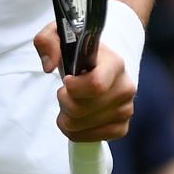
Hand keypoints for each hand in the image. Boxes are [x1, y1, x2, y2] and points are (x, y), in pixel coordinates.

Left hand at [33, 23, 135, 141]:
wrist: (103, 64)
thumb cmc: (80, 50)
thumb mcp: (59, 34)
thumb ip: (47, 40)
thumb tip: (49, 66)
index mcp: (115, 64)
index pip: (95, 85)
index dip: (73, 88)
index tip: (66, 80)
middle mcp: (126, 88)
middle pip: (81, 109)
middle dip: (63, 102)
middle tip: (64, 92)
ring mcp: (126, 110)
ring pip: (81, 126)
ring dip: (67, 117)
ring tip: (71, 103)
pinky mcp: (122, 127)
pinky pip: (89, 139)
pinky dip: (76, 131)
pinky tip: (78, 117)